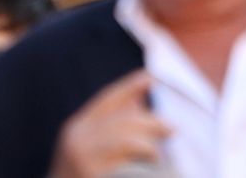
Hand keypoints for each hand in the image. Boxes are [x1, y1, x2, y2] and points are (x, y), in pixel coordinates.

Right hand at [49, 70, 167, 177]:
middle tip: (171, 128)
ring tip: (167, 142)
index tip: (149, 77)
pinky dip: (144, 153)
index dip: (128, 87)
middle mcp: (75, 140)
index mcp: (74, 130)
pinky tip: (155, 157)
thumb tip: (138, 105)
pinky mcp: (90, 173)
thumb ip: (109, 129)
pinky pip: (124, 158)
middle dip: (148, 121)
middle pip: (119, 120)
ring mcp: (82, 158)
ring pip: (124, 138)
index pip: (105, 101)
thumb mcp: (86, 152)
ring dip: (150, 139)